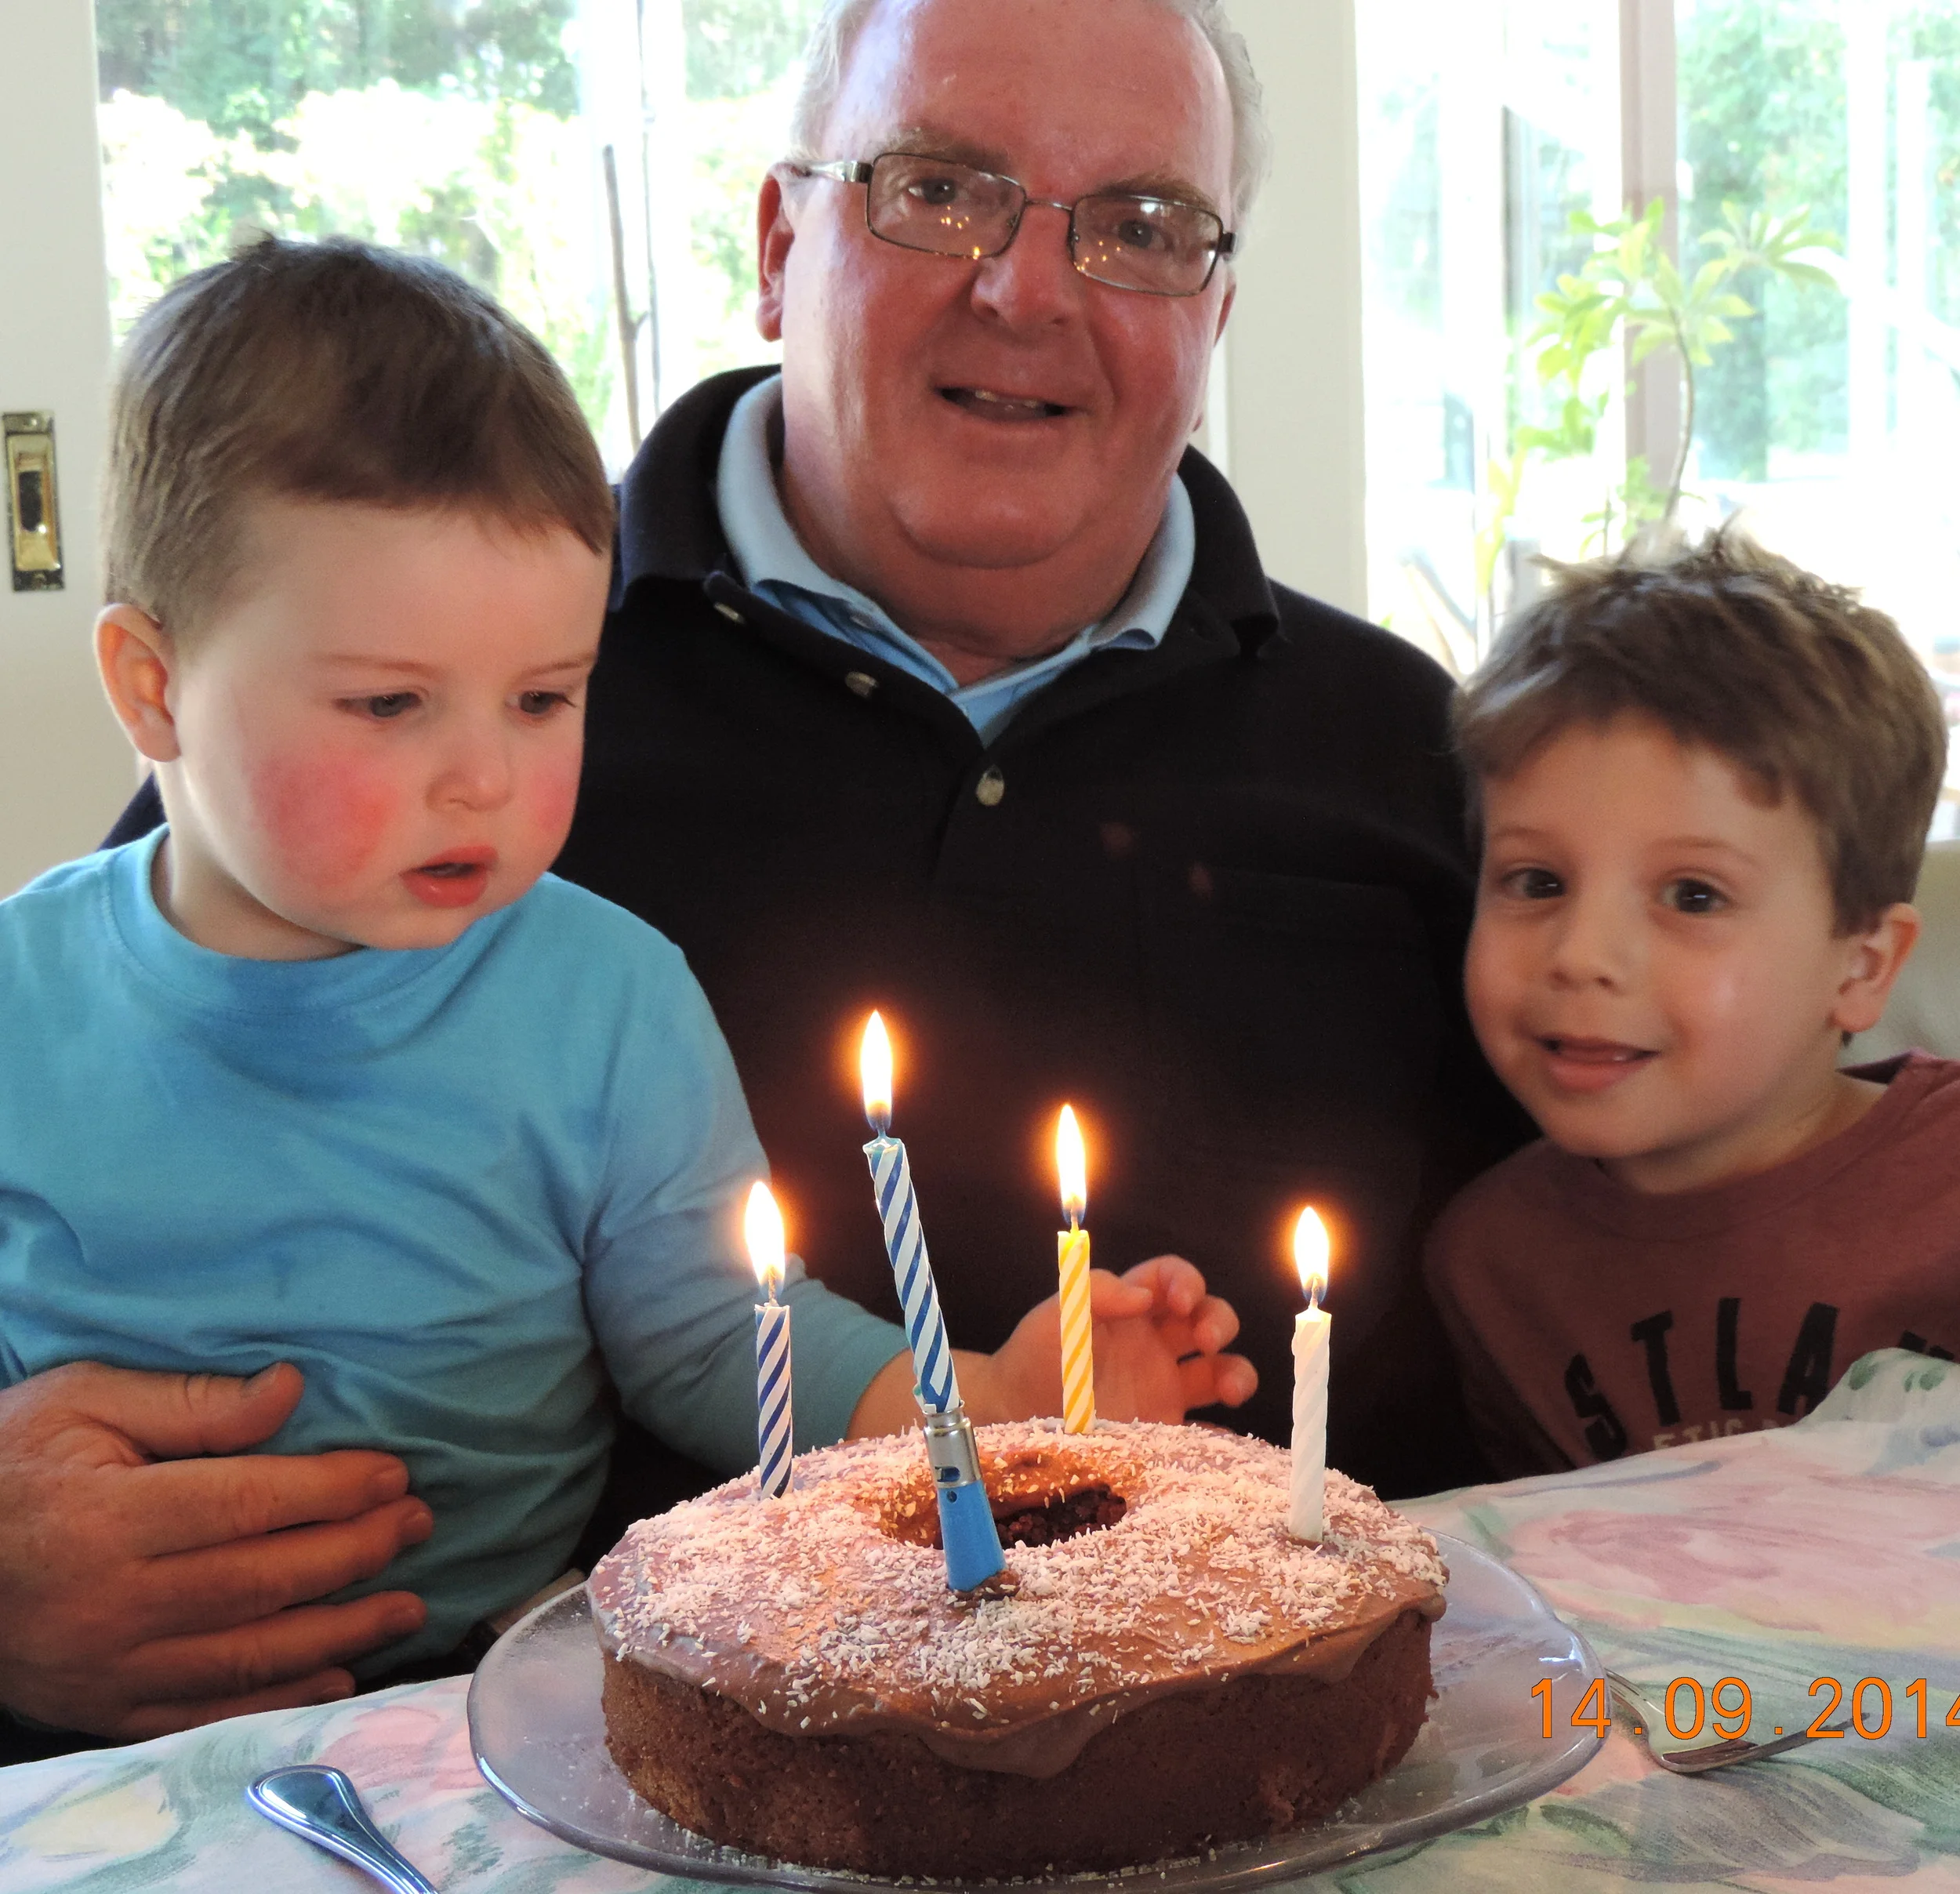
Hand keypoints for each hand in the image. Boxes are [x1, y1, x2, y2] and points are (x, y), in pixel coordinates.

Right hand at [0, 1361, 432, 1739]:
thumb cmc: (9, 1463)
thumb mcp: (81, 1403)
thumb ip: (192, 1403)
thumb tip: (291, 1390)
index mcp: (109, 1516)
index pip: (249, 1504)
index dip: (333, 1490)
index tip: (393, 1476)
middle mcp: (113, 1601)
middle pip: (263, 1581)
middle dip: (356, 1553)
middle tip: (419, 1525)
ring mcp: (108, 1667)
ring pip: (249, 1656)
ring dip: (341, 1633)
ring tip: (408, 1606)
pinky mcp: (103, 1709)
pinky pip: (206, 1714)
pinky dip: (278, 1699)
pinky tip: (337, 1676)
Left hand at [862, 1253, 1251, 1432]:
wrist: (1012, 1416)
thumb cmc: (1030, 1359)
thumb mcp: (1053, 1316)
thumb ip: (1094, 1292)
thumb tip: (1143, 1295)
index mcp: (1131, 1308)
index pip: (1171, 1278)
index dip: (1185, 1281)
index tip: (1181, 1300)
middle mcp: (1155, 1343)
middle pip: (1208, 1317)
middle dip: (1219, 1320)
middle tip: (1205, 1339)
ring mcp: (1164, 1386)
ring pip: (1221, 1369)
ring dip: (1237, 1372)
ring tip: (1231, 1388)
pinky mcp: (1164, 1429)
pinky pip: (1206, 1430)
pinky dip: (1222, 1434)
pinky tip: (1219, 1439)